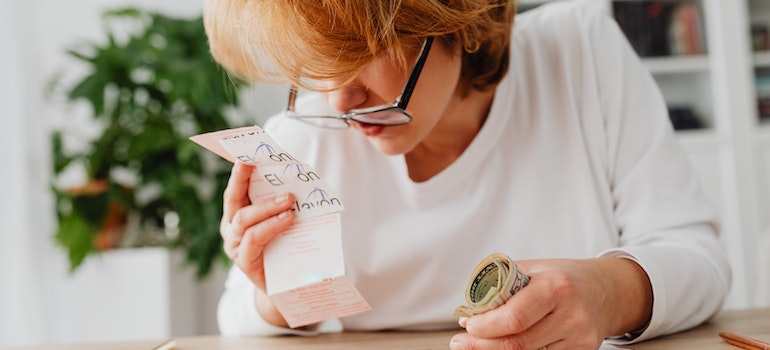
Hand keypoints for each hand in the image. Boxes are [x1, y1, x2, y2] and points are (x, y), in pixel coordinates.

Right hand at [221, 162, 295, 314]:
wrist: (287, 285)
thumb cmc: (285, 246)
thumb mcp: (284, 219)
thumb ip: (285, 202)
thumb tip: (301, 175)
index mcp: (237, 212)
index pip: (235, 188)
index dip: (239, 171)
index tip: (246, 154)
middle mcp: (231, 227)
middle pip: (233, 200)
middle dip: (245, 181)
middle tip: (263, 165)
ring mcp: (235, 245)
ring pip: (244, 219)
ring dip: (267, 207)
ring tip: (289, 202)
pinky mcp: (244, 261)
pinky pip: (253, 240)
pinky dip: (271, 226)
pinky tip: (287, 220)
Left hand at [450, 257, 651, 349]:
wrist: (608, 290)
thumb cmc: (563, 277)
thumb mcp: (534, 269)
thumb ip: (502, 286)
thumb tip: (469, 312)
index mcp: (555, 286)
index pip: (514, 317)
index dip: (485, 327)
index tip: (467, 325)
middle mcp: (570, 314)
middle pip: (518, 344)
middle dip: (482, 346)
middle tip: (460, 343)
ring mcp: (578, 337)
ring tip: (476, 345)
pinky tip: (505, 347)